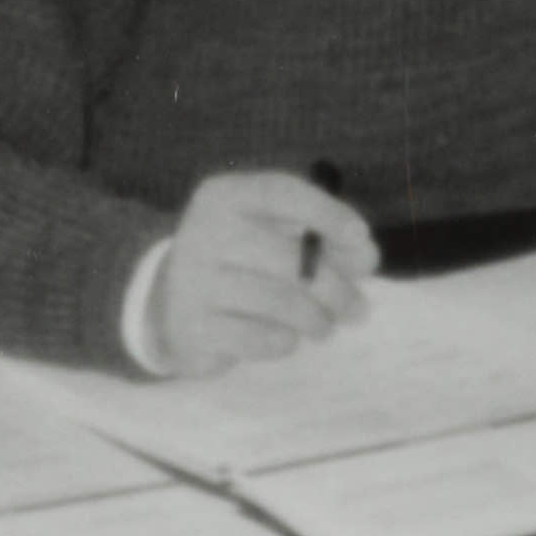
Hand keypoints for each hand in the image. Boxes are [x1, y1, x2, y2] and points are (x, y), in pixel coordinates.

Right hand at [143, 170, 374, 378]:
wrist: (169, 305)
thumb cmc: (240, 264)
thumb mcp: (275, 237)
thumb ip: (326, 241)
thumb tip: (366, 255)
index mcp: (224, 196)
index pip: (282, 193)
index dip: (328, 213)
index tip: (362, 237)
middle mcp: (203, 231)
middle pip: (290, 259)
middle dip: (337, 289)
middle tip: (358, 311)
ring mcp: (192, 281)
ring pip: (279, 302)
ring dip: (317, 320)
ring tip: (324, 326)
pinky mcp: (192, 328)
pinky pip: (259, 338)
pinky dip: (285, 342)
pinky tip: (285, 338)